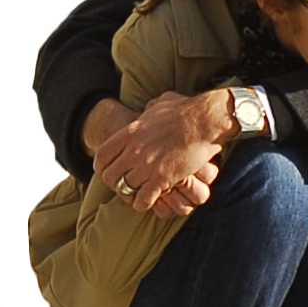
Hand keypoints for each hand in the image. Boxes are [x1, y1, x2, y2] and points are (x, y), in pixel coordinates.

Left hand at [95, 91, 235, 212]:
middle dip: (115, 184)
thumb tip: (146, 110)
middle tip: (124, 187)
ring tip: (137, 196)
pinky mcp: (163, 178)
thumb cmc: (186, 110)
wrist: (205, 119)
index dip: (102, 168)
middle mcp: (134, 150)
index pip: (102, 156)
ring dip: (130, 195)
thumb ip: (148, 110)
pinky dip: (143, 203)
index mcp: (130, 132)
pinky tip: (149, 201)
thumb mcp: (160, 104)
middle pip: (109, 177)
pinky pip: (143, 199)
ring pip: (125, 189)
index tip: (108, 172)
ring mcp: (147, 165)